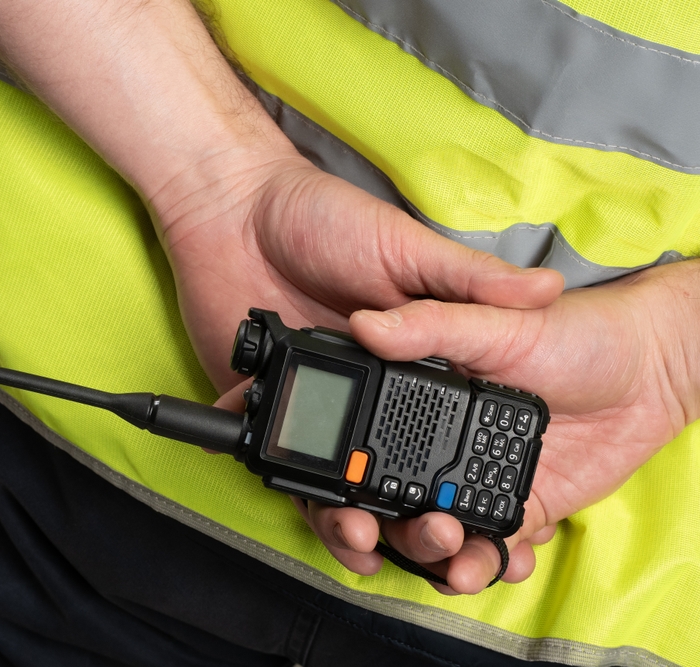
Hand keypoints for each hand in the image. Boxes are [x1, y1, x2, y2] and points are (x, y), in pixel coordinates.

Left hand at [0, 0, 564, 592]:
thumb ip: (466, 276)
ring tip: (352, 533)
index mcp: (410, 357)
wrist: (232, 208)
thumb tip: (549, 291)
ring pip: (334, 478)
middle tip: (410, 535)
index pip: (444, 428)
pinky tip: (297, 500)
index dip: (456, 473)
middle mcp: (367, 386)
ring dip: (342, 514)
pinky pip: (272, 459)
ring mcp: (315, 399)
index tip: (467, 509)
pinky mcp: (263, 404)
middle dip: (401, 514)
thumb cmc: (325, 218)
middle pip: (388, 468)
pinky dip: (282, 486)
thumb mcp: (404, 244)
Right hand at [347, 259, 699, 591]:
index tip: (351, 512)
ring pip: (440, 534)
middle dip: (400, 534)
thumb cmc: (573, 333)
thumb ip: (431, 327)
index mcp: (420, 402)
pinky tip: (506, 560)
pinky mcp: (520, 507)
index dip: (347, 489)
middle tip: (426, 532)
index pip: (364, 451)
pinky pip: (494, 546)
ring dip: (444, 558)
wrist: (652, 368)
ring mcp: (477, 480)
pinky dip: (494, 564)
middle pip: (395, 505)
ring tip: (460, 563)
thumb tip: (365, 325)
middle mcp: (441, 447)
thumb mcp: (496, 325)